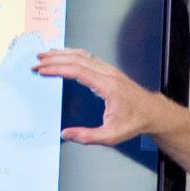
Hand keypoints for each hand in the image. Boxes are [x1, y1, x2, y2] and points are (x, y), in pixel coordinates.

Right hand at [35, 47, 174, 145]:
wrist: (152, 113)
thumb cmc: (135, 122)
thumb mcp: (111, 135)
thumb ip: (87, 136)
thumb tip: (66, 134)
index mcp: (107, 86)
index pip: (77, 71)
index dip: (57, 69)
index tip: (42, 70)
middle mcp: (108, 74)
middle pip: (77, 59)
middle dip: (54, 59)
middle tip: (37, 62)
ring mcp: (109, 70)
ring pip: (82, 55)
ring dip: (62, 54)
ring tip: (45, 55)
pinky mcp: (109, 71)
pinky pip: (88, 58)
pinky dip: (73, 54)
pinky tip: (64, 56)